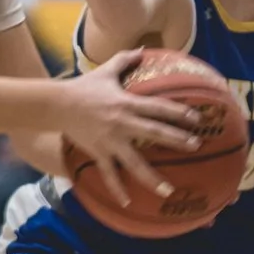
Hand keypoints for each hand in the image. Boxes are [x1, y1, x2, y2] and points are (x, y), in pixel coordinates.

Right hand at [53, 49, 201, 205]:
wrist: (57, 104)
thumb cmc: (84, 87)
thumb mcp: (105, 71)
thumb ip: (125, 59)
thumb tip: (143, 50)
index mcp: (127, 103)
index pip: (159, 108)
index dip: (179, 112)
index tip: (197, 118)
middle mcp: (122, 123)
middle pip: (155, 133)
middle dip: (177, 140)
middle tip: (197, 146)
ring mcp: (110, 141)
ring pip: (135, 163)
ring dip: (153, 178)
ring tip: (169, 191)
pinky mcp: (98, 153)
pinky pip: (110, 175)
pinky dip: (118, 190)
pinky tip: (129, 204)